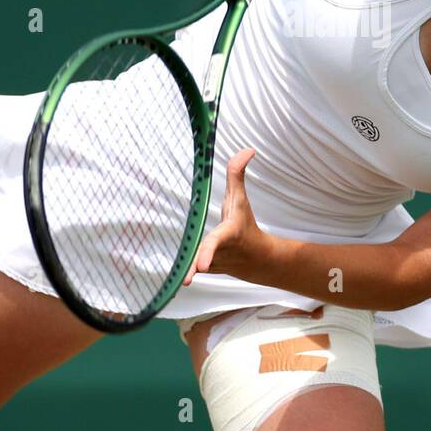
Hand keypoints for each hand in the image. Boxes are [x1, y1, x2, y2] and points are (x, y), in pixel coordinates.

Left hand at [183, 148, 270, 286]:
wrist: (256, 259)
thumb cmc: (245, 224)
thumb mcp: (241, 200)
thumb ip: (238, 175)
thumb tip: (248, 150)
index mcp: (228, 235)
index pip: (216, 242)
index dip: (208, 252)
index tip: (202, 267)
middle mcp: (219, 252)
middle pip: (202, 258)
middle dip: (195, 268)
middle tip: (186, 280)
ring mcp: (212, 265)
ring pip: (193, 264)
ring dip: (186, 270)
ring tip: (180, 281)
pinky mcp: (205, 271)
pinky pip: (191, 268)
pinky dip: (185, 270)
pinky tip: (174, 279)